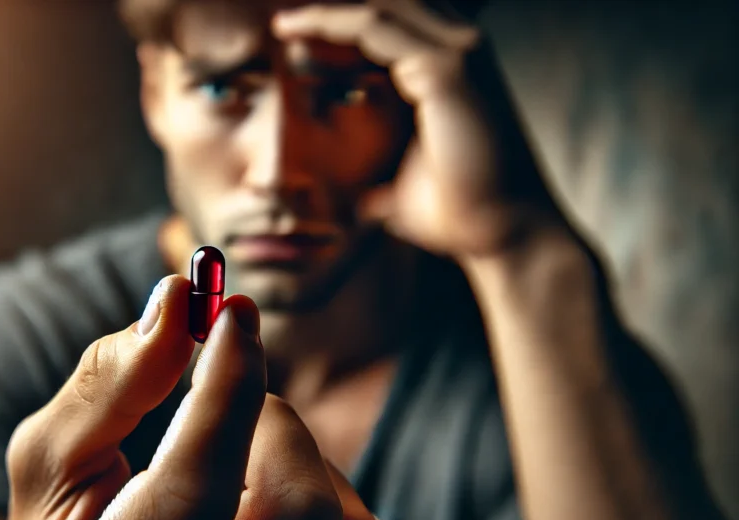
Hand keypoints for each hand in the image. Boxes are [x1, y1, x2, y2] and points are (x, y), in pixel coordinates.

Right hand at [0, 275, 412, 519]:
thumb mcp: (48, 473)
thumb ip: (104, 388)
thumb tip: (177, 301)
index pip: (194, 493)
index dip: (225, 387)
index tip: (231, 313)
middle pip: (296, 514)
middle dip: (272, 423)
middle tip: (234, 403)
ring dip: (311, 464)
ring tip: (252, 465)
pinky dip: (348, 505)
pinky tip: (284, 509)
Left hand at [274, 0, 559, 259]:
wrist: (500, 233)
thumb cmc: (459, 211)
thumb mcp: (405, 185)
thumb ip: (381, 179)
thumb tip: (352, 203)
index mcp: (449, 69)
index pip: (392, 22)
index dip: (343, 22)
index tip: (293, 35)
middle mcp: (459, 50)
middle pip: (387, 5)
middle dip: (334, 10)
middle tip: (282, 22)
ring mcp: (458, 54)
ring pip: (377, 8)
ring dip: (325, 12)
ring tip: (283, 23)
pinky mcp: (446, 69)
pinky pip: (373, 27)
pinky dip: (331, 24)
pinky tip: (297, 34)